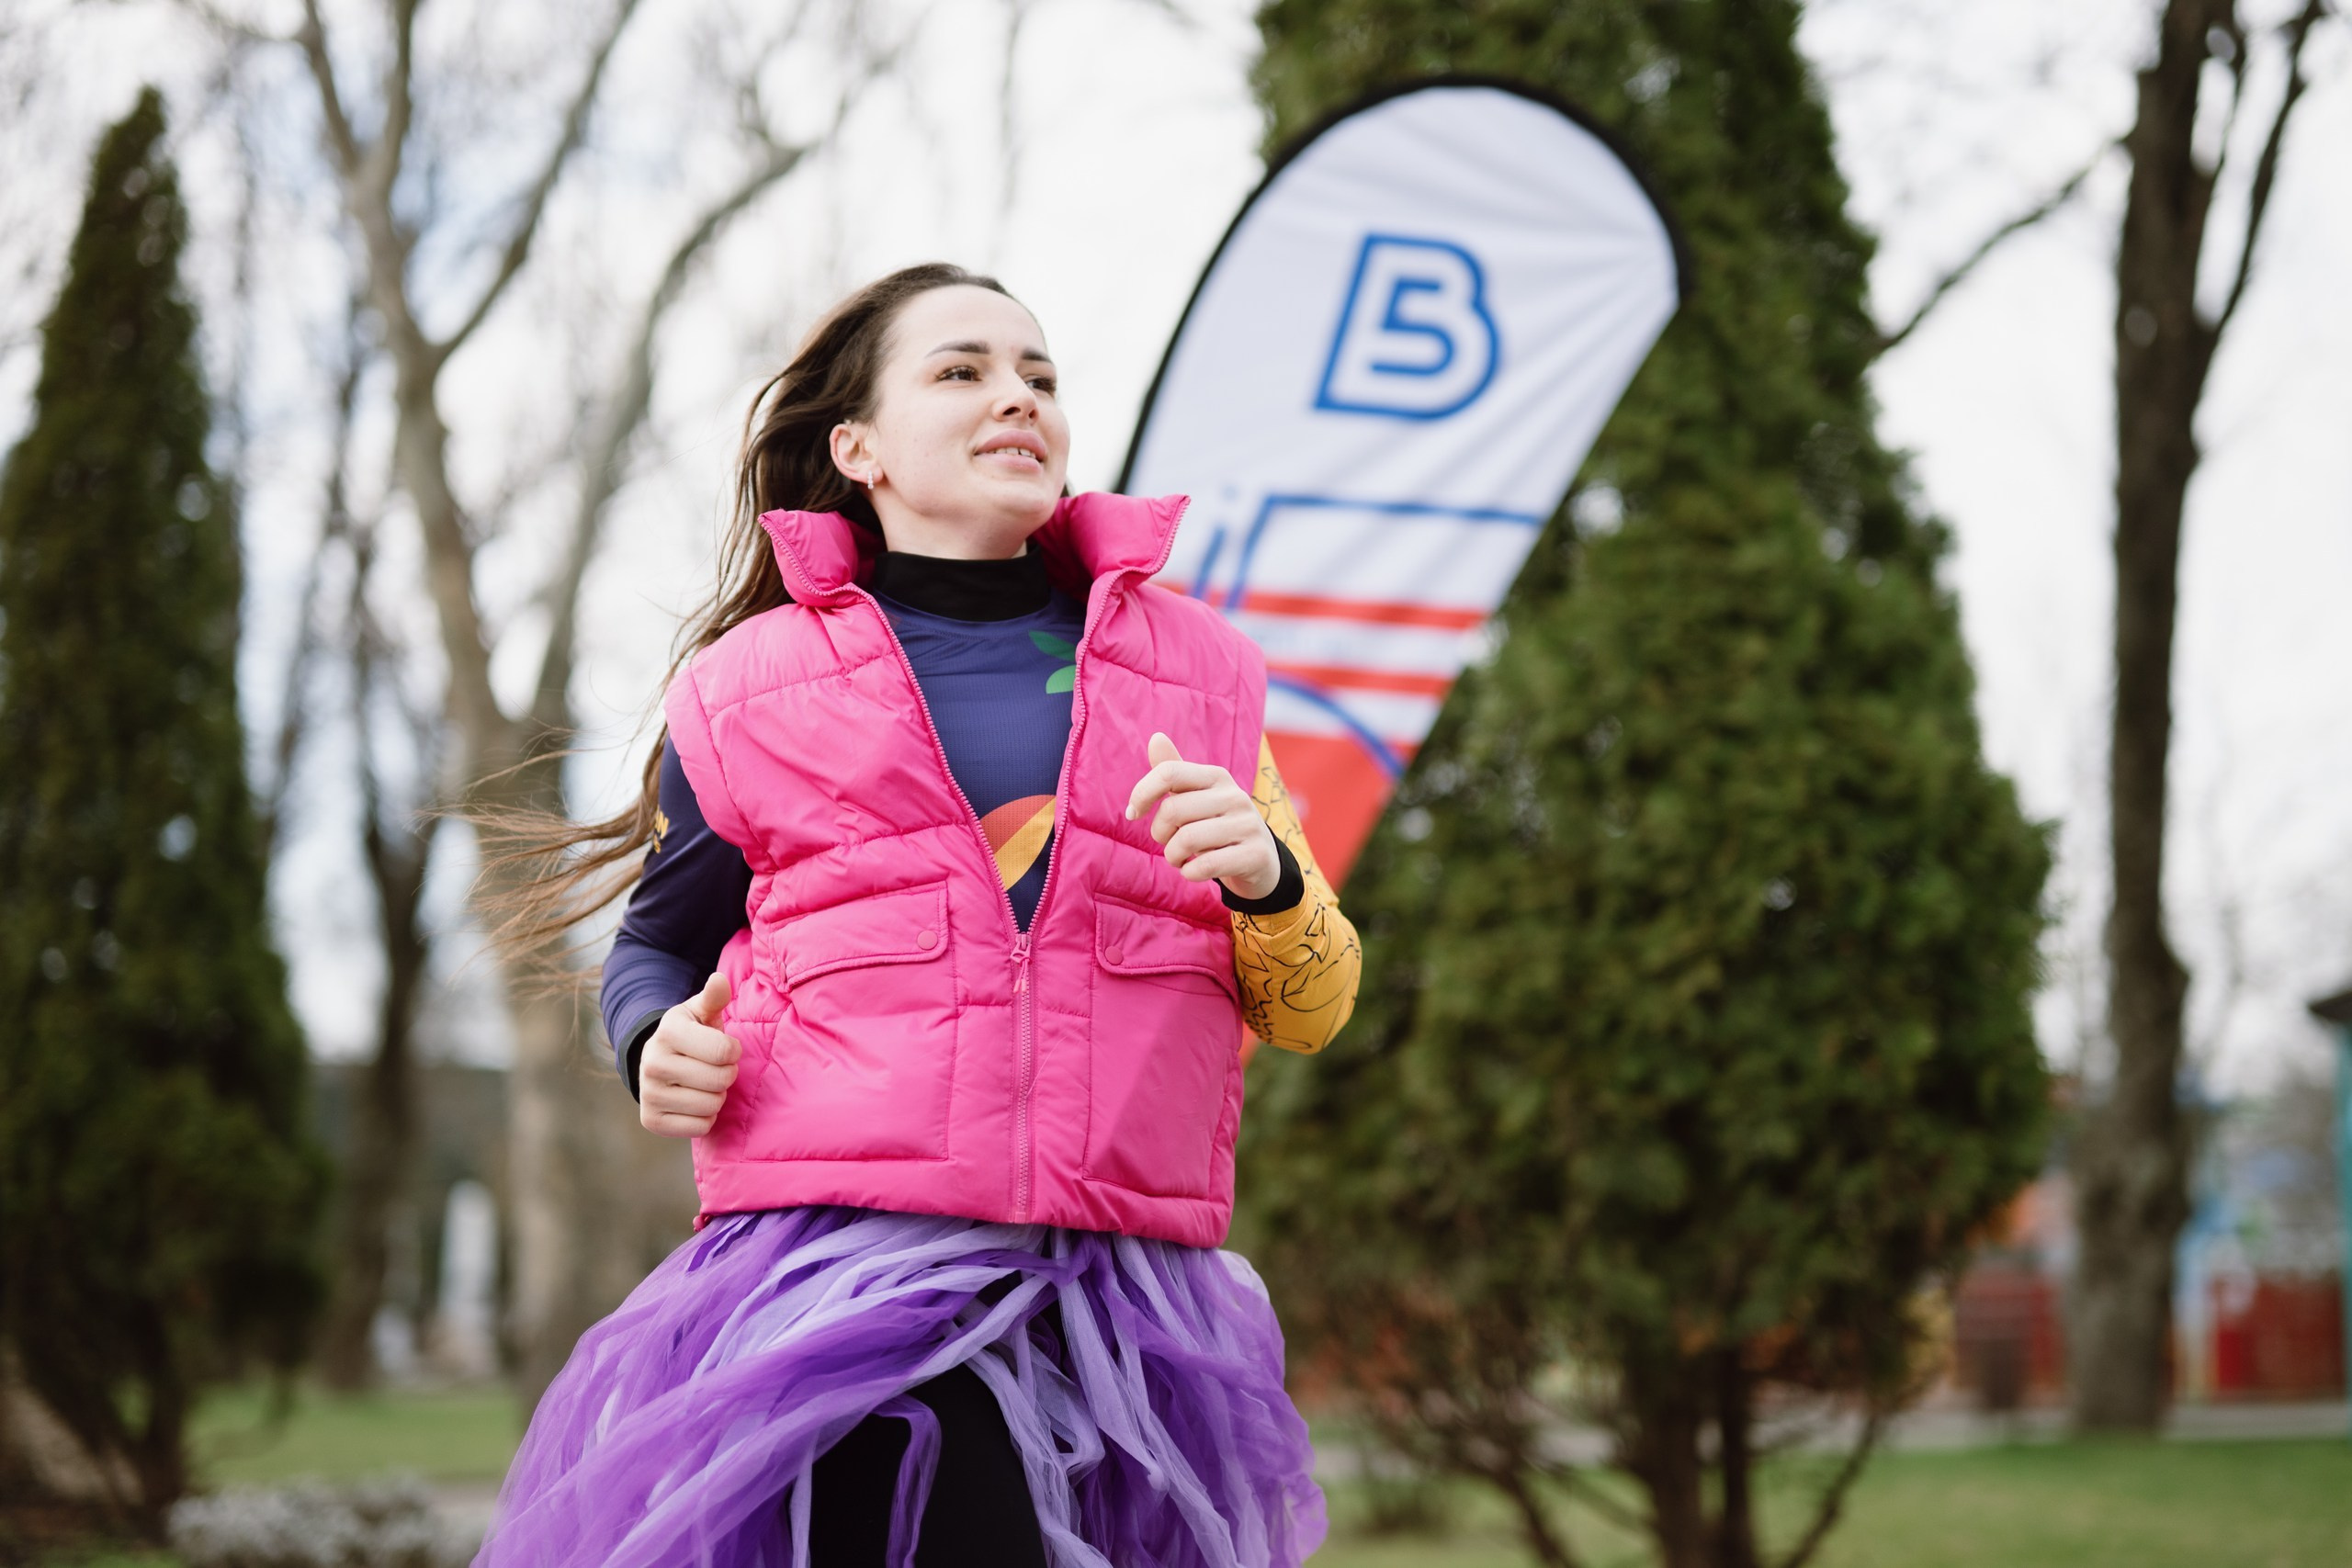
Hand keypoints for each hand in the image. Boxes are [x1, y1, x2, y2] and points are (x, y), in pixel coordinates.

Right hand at [639, 972, 740, 1137]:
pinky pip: (701, 1127)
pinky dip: (706, 1117)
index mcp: (668, 1032)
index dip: (732, 1051)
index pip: (726, 1051)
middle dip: (726, 1074)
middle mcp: (653, 1064)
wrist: (656, 1063)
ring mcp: (649, 1094)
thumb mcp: (700, 1012)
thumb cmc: (690, 1034)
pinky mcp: (652, 1121)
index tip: (723, 1048)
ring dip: (717, 1096)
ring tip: (703, 1083)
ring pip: (712, 1105)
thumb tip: (719, 980)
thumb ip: (714, 997)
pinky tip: (694, 1101)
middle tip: (712, 1067)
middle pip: (721, 1080)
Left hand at [1124, 732, 1280, 899]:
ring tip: (1179, 859)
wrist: (1261, 860)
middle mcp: (1234, 796)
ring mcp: (1248, 825)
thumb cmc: (1217, 825)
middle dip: (1159, 833)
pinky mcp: (1255, 855)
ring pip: (1187, 840)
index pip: (1169, 773)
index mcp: (1217, 776)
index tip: (1133, 813)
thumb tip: (1155, 738)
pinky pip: (1206, 865)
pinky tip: (1193, 870)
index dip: (1141, 794)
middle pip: (1173, 810)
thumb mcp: (1197, 797)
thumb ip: (1174, 772)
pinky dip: (1189, 873)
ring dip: (1172, 856)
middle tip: (1168, 842)